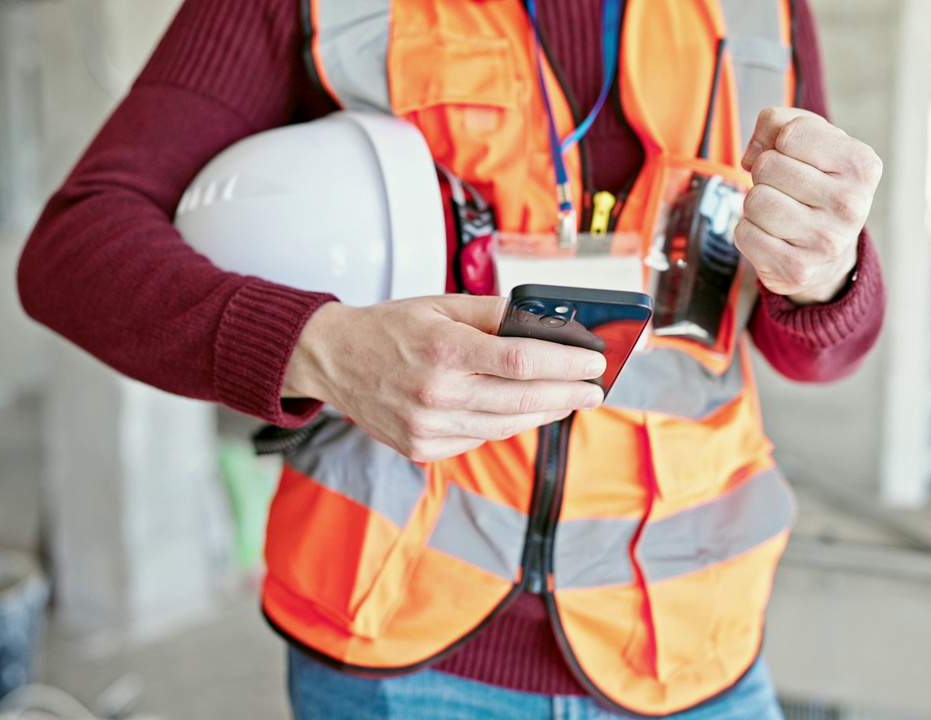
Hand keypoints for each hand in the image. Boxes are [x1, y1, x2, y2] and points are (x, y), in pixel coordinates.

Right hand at [283, 296, 605, 461]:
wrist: (334, 360)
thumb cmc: (390, 328)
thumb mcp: (440, 303)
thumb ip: (493, 313)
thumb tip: (544, 322)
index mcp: (444, 349)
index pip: (521, 360)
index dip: (566, 364)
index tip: (594, 361)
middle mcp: (436, 392)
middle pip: (522, 399)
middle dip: (568, 394)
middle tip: (596, 389)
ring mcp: (428, 426)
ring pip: (506, 425)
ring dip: (544, 413)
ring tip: (567, 400)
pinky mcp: (422, 447)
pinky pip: (478, 437)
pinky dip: (504, 423)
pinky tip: (517, 409)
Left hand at [738, 108, 881, 304]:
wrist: (829, 254)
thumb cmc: (816, 183)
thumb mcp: (811, 141)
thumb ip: (778, 122)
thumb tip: (752, 155)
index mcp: (862, 164)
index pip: (790, 133)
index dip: (779, 143)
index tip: (796, 159)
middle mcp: (851, 204)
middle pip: (767, 167)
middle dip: (765, 175)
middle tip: (786, 190)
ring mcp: (826, 240)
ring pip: (755, 200)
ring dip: (756, 203)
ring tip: (780, 212)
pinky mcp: (798, 268)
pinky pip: (744, 233)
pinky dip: (748, 231)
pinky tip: (772, 236)